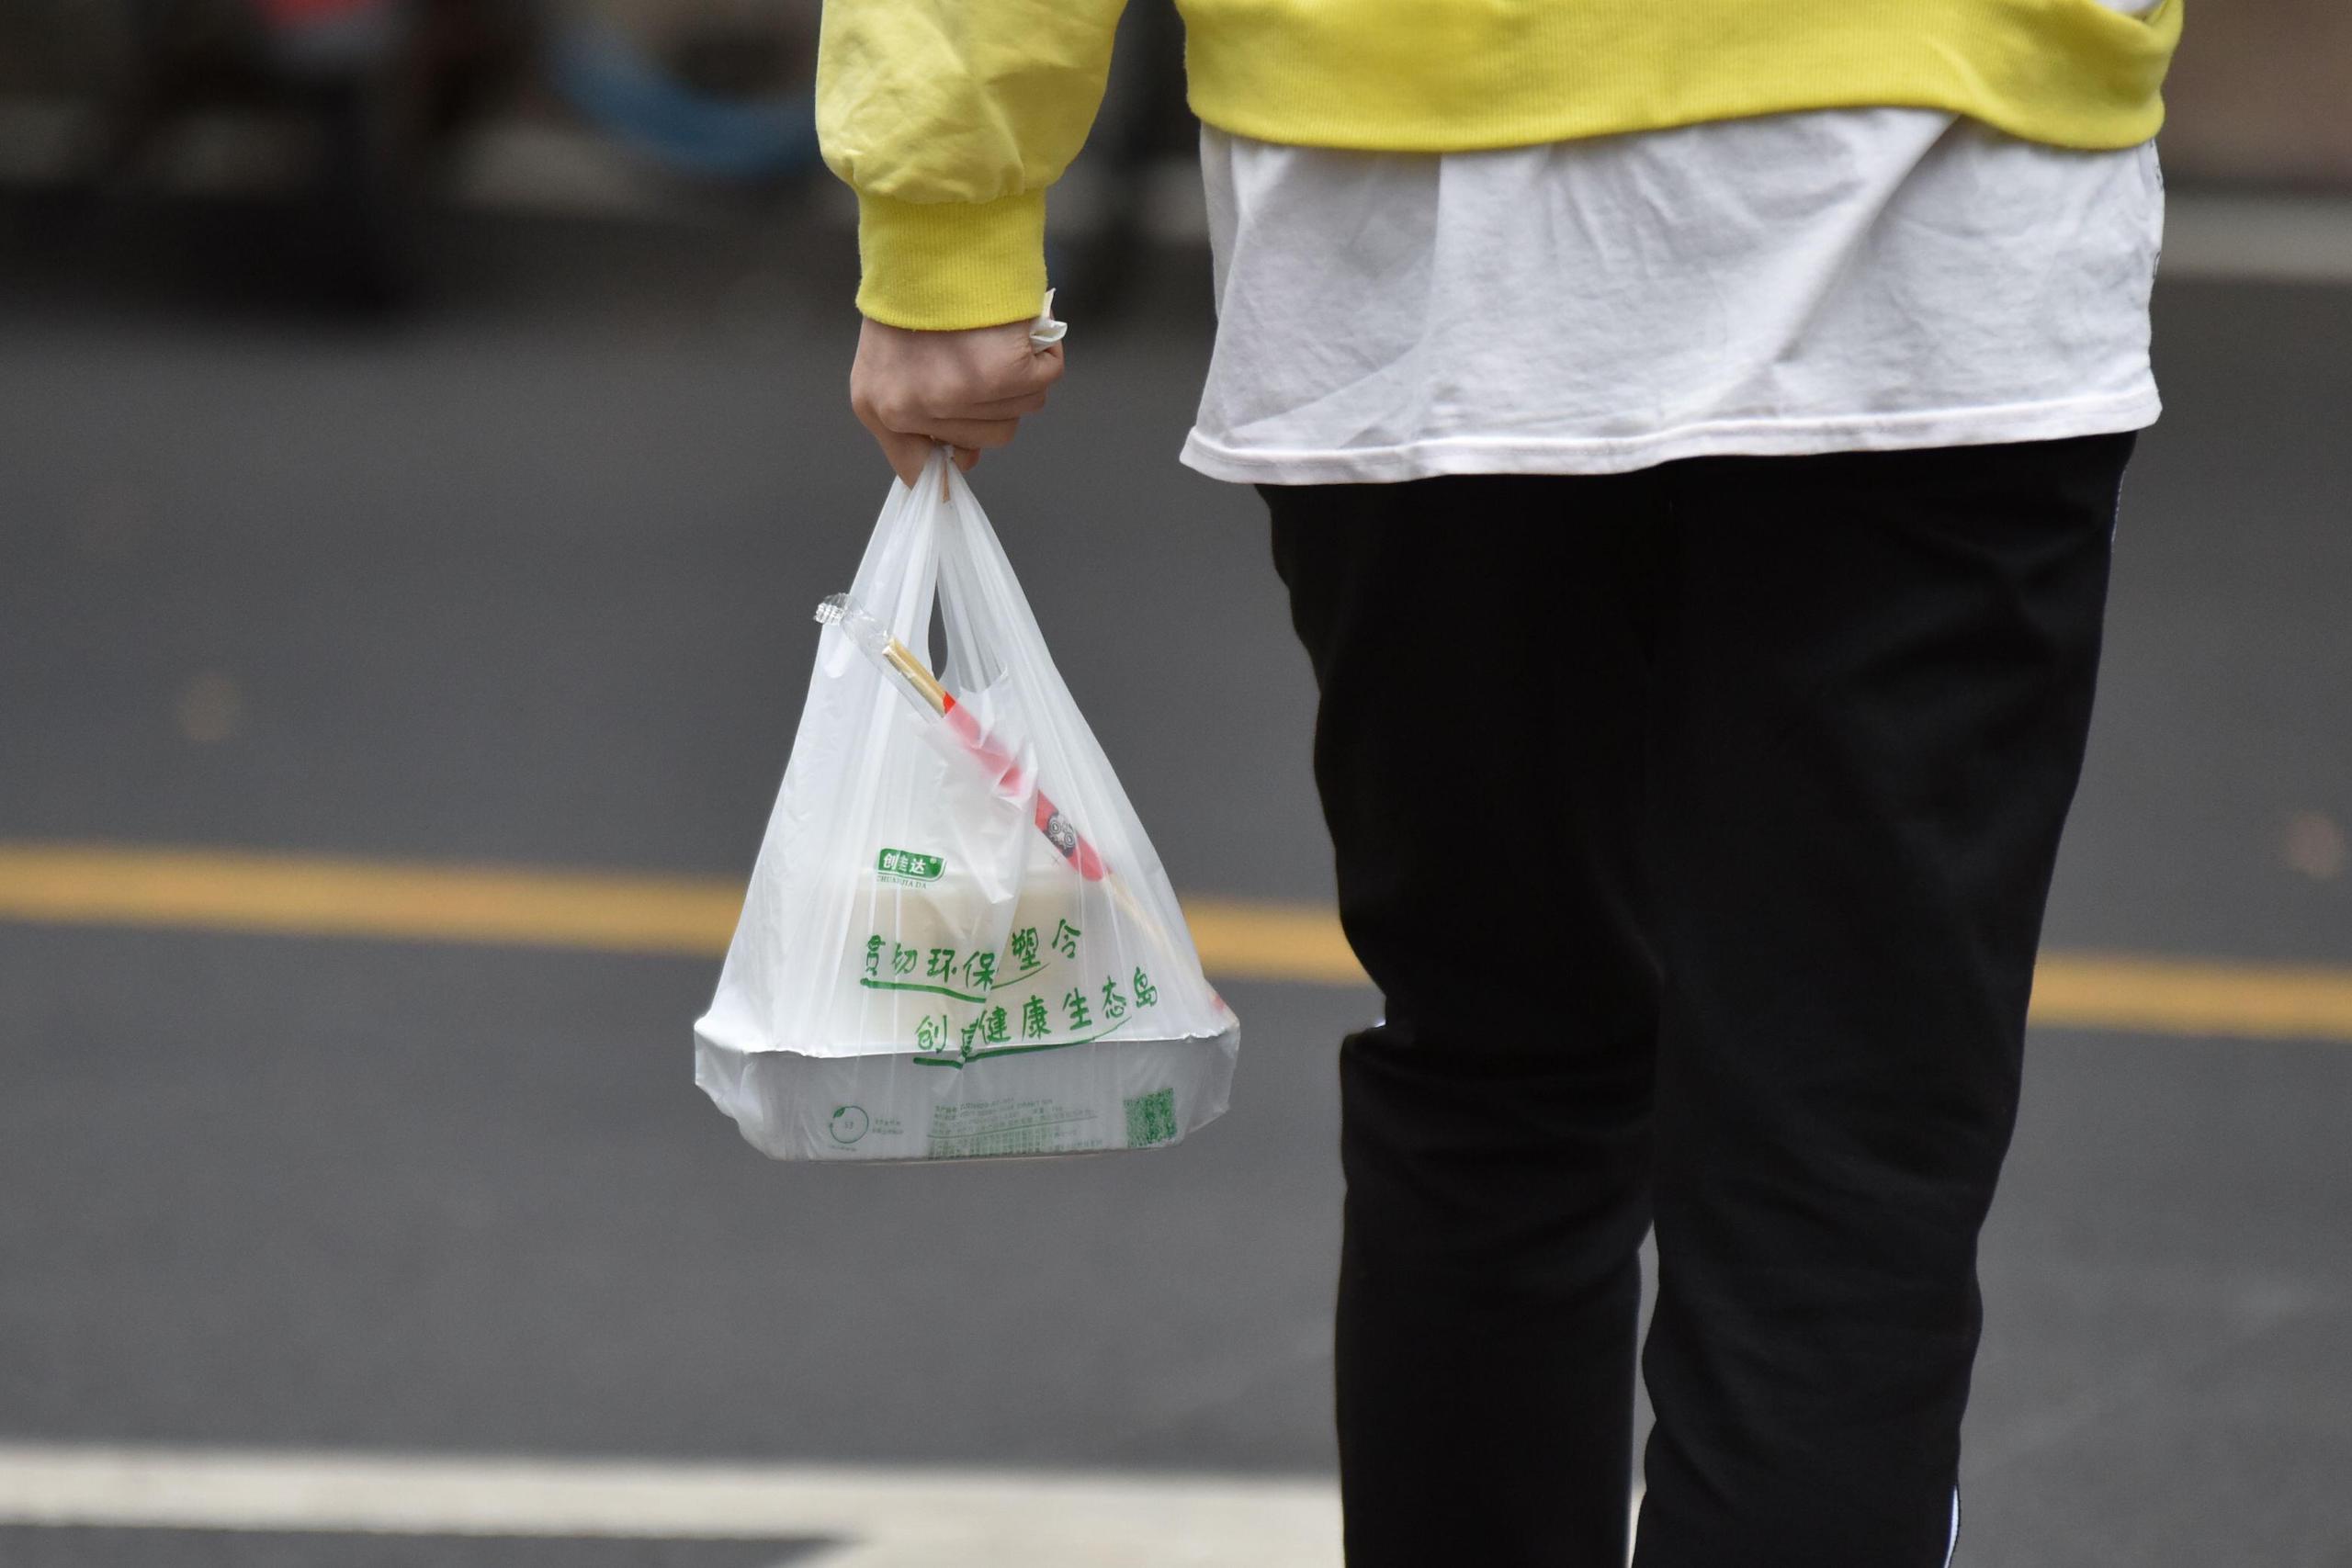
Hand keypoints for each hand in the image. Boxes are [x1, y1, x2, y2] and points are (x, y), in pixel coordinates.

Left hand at [850, 316, 1065, 486]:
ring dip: (1017, 379)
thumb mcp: (882, 368)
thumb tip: (964, 462)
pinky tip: (1020, 332)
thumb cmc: (911, 297)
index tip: (963, 447)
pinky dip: (1043, 355)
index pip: (920, 469)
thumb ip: (912, 425)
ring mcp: (962, 394)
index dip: (950, 455)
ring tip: (993, 340)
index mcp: (882, 409)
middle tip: (974, 358)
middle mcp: (919, 409)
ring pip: (1019, 413)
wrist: (931, 241)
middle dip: (988, 404)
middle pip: (984, 441)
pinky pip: (1043, 380)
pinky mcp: (1004, 373)